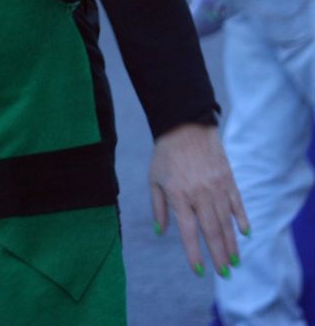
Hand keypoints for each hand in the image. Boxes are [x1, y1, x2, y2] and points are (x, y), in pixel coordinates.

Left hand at [150, 122, 248, 277]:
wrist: (185, 127)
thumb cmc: (165, 154)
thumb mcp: (154, 180)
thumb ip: (158, 207)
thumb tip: (160, 232)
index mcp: (179, 196)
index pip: (188, 232)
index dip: (194, 253)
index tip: (199, 271)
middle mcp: (200, 195)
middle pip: (212, 232)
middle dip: (219, 255)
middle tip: (225, 274)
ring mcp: (217, 188)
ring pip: (226, 222)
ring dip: (231, 244)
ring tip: (235, 262)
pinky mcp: (229, 181)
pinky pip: (237, 205)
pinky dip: (242, 220)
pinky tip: (245, 234)